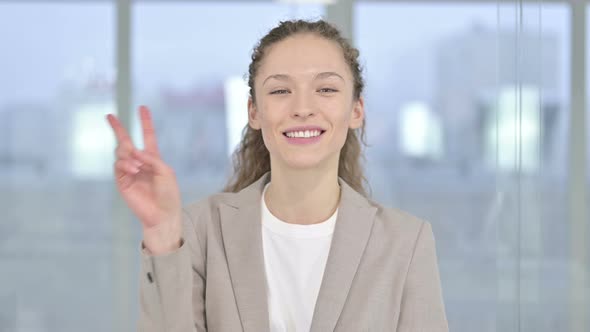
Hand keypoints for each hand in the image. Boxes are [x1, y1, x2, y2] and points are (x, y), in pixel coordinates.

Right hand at [106, 105, 181, 253]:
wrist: (162, 214)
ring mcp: (129, 171)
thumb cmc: (168, 193)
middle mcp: (139, 162)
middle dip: (118, 128)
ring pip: (121, 153)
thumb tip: (134, 151)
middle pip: (125, 141)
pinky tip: (134, 169)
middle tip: (109, 115)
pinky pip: (119, 166)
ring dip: (129, 155)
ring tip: (138, 166)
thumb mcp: (166, 172)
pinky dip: (126, 164)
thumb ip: (152, 158)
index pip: (148, 136)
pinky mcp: (122, 181)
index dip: (145, 122)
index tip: (142, 107)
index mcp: (153, 158)